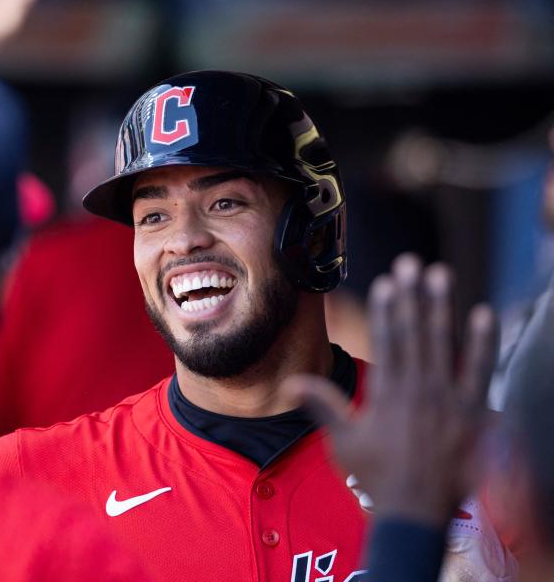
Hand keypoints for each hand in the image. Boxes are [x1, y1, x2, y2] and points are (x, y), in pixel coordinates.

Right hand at [282, 254, 498, 524]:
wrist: (417, 509)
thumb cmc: (377, 475)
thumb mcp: (343, 440)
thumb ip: (322, 404)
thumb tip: (289, 382)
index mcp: (387, 393)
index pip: (387, 340)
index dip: (387, 308)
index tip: (387, 281)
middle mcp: (419, 389)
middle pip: (415, 332)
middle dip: (413, 294)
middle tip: (411, 262)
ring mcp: (449, 399)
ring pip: (445, 343)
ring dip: (443, 307)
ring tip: (440, 274)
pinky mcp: (474, 412)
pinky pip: (479, 370)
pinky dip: (482, 342)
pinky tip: (483, 314)